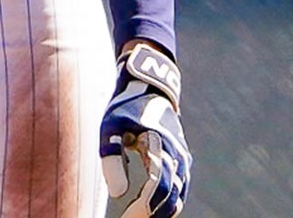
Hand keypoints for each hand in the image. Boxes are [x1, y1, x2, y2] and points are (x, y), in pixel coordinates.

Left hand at [101, 42, 189, 217]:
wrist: (148, 87)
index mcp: (159, 144)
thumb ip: (112, 157)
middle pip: (172, 195)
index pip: (158, 185)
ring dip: (163, 211)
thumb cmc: (124, 108)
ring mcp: (181, 157)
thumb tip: (117, 194)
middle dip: (152, 214)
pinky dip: (169, 202)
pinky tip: (154, 212)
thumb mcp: (111, 126)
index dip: (144, 207)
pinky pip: (179, 187)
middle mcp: (176, 153)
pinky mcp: (180, 160)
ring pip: (179, 194)